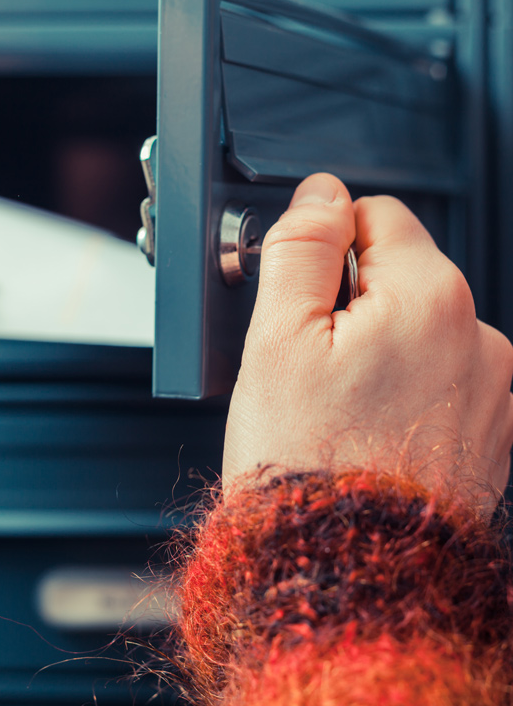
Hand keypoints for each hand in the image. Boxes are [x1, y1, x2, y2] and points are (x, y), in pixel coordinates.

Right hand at [224, 173, 512, 510]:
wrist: (347, 573)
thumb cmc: (307, 463)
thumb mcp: (276, 339)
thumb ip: (300, 248)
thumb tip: (320, 194)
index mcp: (430, 299)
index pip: (376, 215)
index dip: (323, 246)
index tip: (299, 297)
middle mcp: (479, 338)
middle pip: (397, 274)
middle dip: (347, 302)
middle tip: (307, 364)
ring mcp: (492, 389)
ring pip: (414, 328)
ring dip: (374, 348)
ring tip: (336, 404)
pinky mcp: (487, 430)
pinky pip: (436, 377)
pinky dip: (400, 388)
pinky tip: (366, 426)